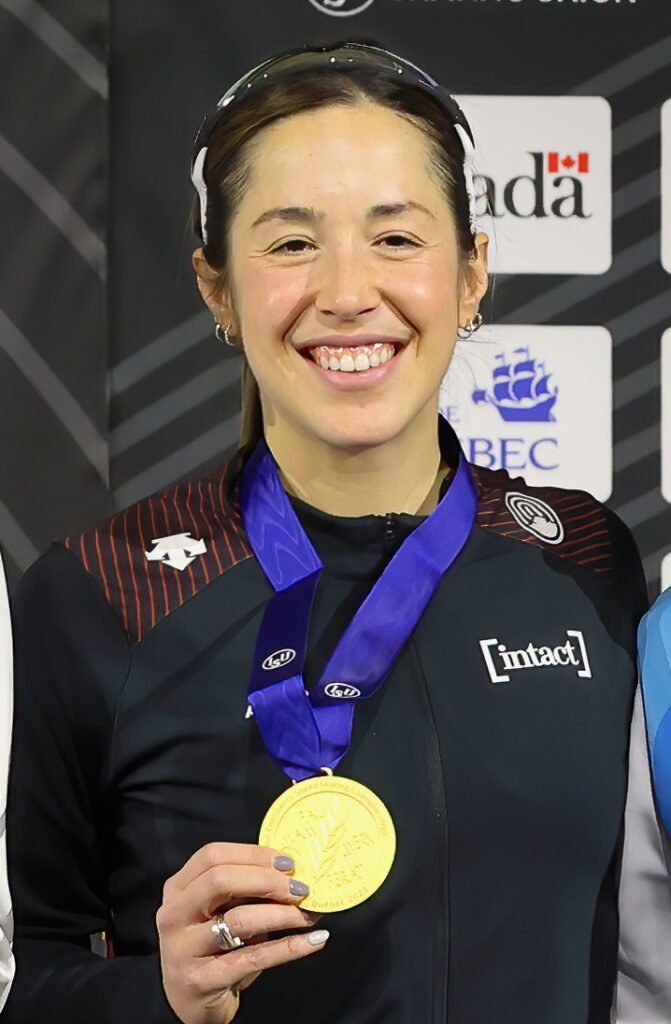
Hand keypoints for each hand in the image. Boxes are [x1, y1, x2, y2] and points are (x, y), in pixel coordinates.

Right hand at [157, 842, 328, 1023]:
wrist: (189, 1002)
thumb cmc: (210, 947)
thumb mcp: (216, 911)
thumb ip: (241, 888)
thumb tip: (289, 871)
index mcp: (178, 889)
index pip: (213, 856)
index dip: (253, 854)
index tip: (287, 863)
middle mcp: (175, 915)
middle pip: (221, 880)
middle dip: (268, 880)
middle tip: (300, 889)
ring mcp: (184, 949)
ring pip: (239, 919)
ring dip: (282, 914)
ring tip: (309, 914)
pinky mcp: (202, 980)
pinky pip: (254, 958)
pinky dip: (289, 947)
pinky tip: (313, 941)